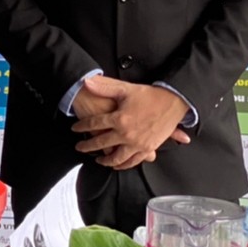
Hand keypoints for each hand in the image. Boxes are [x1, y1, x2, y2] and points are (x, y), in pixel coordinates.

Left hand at [72, 77, 191, 170]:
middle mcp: (127, 134)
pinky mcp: (148, 148)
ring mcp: (137, 143)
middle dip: (88, 146)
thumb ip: (104, 87)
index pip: (94, 124)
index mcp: (119, 118)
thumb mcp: (125, 89)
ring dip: (105, 161)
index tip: (75, 128)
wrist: (172, 102)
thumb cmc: (149, 95)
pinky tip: (118, 164)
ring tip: (98, 160)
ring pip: (117, 158)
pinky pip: (133, 161)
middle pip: (101, 144)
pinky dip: (124, 164)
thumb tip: (87, 82)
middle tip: (80, 147)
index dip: (82, 126)